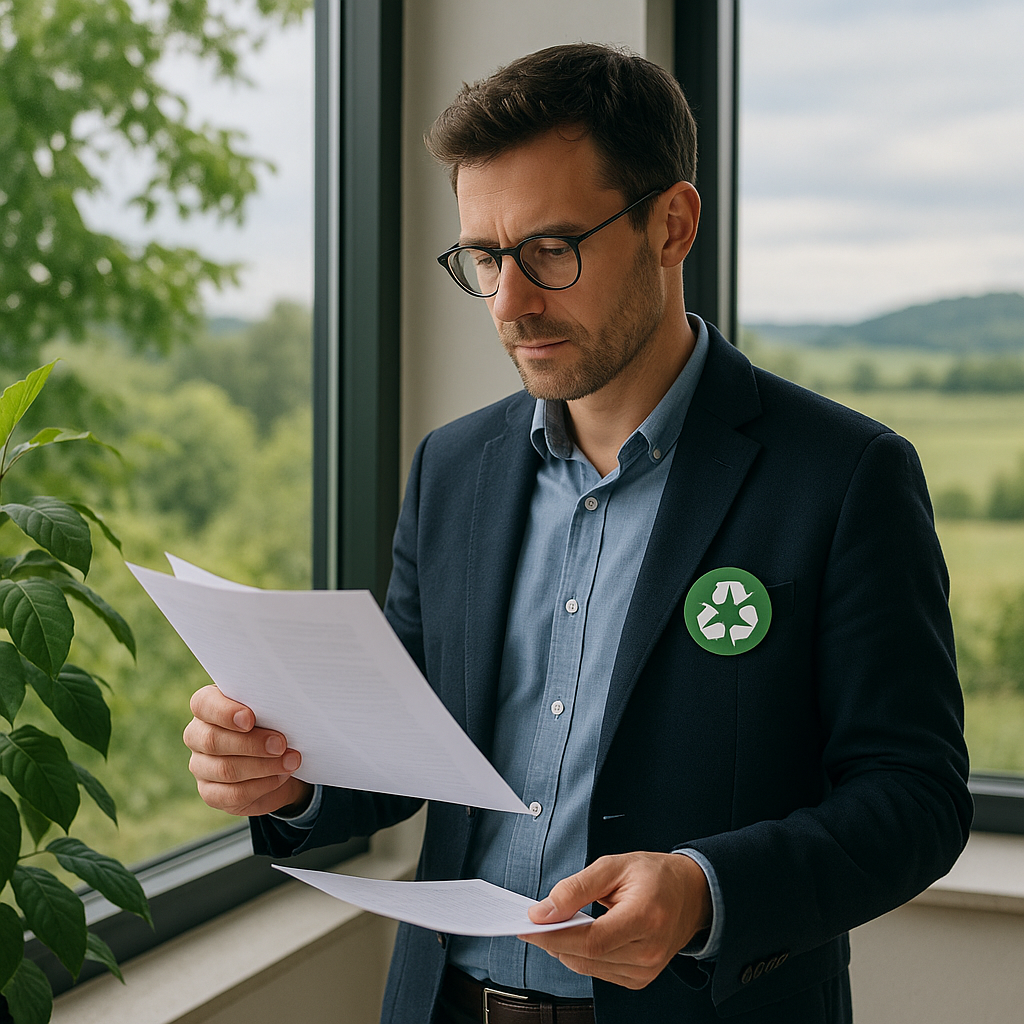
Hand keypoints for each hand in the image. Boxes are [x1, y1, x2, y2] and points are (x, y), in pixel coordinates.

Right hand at [183, 684, 312, 816]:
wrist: (278, 758)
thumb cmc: (272, 723)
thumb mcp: (271, 709)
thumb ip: (267, 705)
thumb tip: (284, 706)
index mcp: (207, 706)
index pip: (203, 705)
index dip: (224, 712)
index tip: (250, 719)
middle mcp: (197, 736)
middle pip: (213, 740)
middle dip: (251, 743)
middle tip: (281, 744)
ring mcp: (201, 766)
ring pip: (225, 769)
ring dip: (263, 766)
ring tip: (291, 761)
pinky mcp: (211, 793)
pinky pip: (234, 793)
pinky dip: (262, 785)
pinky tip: (281, 776)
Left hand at [519, 852, 711, 989]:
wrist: (691, 894)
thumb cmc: (655, 875)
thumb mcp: (614, 866)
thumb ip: (576, 888)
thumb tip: (542, 912)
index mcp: (646, 917)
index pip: (591, 940)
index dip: (554, 935)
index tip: (529, 925)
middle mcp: (649, 951)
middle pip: (586, 956)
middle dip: (553, 939)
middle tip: (534, 920)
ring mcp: (646, 970)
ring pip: (588, 967)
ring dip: (565, 948)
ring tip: (557, 923)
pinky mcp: (640, 979)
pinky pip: (598, 972)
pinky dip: (581, 955)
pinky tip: (578, 935)